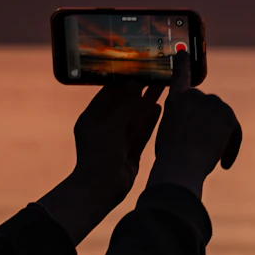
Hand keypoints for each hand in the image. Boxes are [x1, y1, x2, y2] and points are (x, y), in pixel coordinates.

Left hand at [38, 82, 162, 241]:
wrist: (101, 187)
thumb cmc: (99, 152)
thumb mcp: (111, 123)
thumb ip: (125, 103)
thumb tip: (135, 82)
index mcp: (92, 117)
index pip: (108, 93)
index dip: (123, 80)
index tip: (137, 67)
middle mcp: (104, 127)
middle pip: (124, 104)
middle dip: (139, 89)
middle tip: (154, 74)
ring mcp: (118, 140)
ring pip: (135, 117)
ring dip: (147, 102)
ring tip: (162, 86)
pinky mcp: (130, 151)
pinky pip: (141, 132)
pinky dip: (150, 120)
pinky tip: (160, 107)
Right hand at [146, 50, 241, 196]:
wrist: (182, 165)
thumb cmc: (170, 156)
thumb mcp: (169, 130)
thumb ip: (184, 118)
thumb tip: (201, 120)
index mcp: (176, 98)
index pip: (181, 75)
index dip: (183, 63)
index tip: (184, 52)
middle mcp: (195, 95)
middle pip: (206, 106)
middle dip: (206, 124)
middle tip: (199, 147)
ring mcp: (213, 104)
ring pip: (221, 118)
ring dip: (218, 135)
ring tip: (209, 159)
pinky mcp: (229, 116)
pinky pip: (234, 131)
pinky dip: (231, 147)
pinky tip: (225, 164)